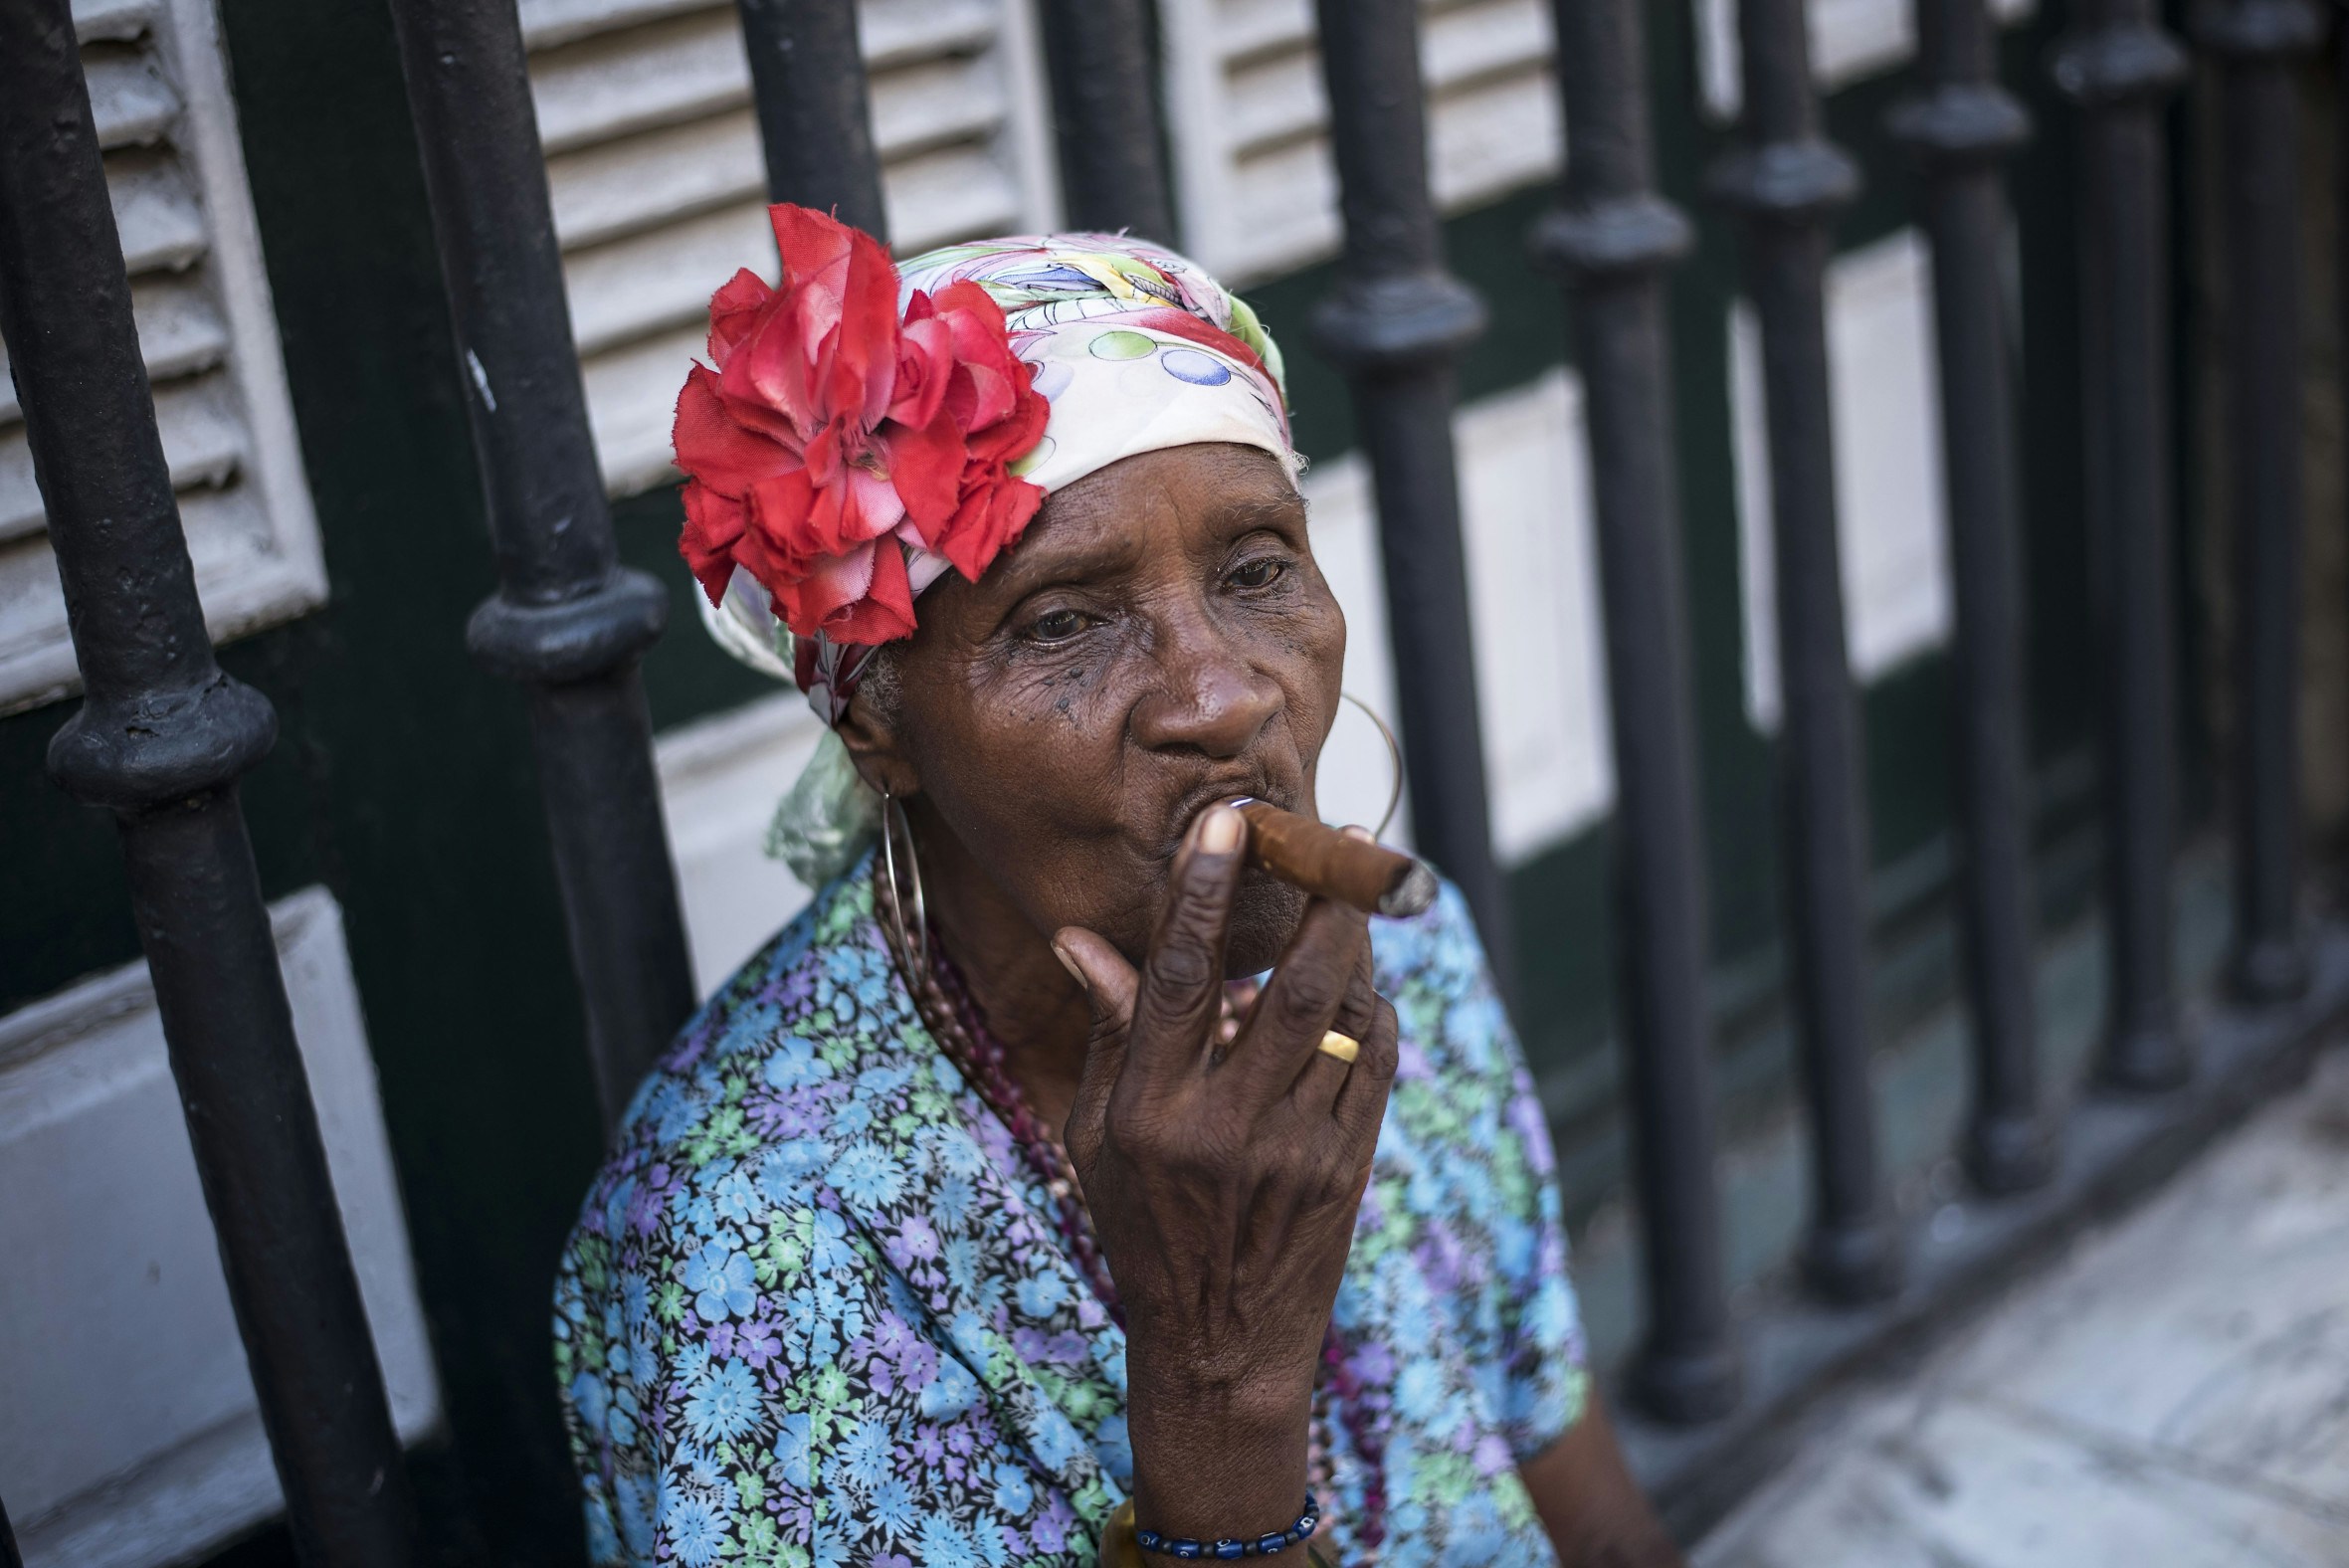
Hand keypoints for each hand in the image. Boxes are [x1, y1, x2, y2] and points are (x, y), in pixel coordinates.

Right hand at [1053, 804, 1398, 1544]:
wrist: (1222, 1349)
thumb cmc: (1144, 1228)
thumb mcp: (1098, 1137)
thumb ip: (1110, 1033)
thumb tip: (1079, 938)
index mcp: (1151, 1110)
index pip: (1181, 977)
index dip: (1203, 891)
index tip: (1227, 821)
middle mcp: (1225, 1125)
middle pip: (1290, 985)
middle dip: (1320, 900)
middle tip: (1341, 839)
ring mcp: (1297, 1148)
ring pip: (1345, 1017)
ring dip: (1355, 943)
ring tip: (1356, 894)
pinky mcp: (1348, 1166)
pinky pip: (1377, 1062)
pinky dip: (1374, 1010)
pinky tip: (1361, 984)